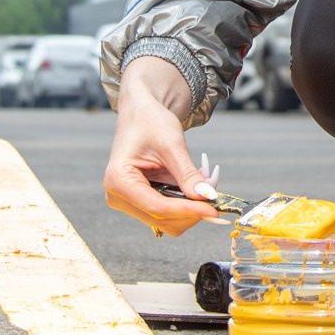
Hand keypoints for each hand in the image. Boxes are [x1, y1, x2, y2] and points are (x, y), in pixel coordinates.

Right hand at [102, 59, 224, 236]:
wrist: (140, 113)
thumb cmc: (150, 121)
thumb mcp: (171, 144)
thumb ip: (188, 174)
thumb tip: (208, 197)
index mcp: (118, 181)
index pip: (157, 207)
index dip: (188, 210)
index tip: (213, 208)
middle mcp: (119, 197)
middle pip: (163, 219)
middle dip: (193, 209)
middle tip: (216, 188)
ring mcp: (130, 202)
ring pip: (169, 221)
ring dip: (193, 206)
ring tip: (207, 177)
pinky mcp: (142, 201)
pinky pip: (170, 212)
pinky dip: (188, 202)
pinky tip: (197, 180)